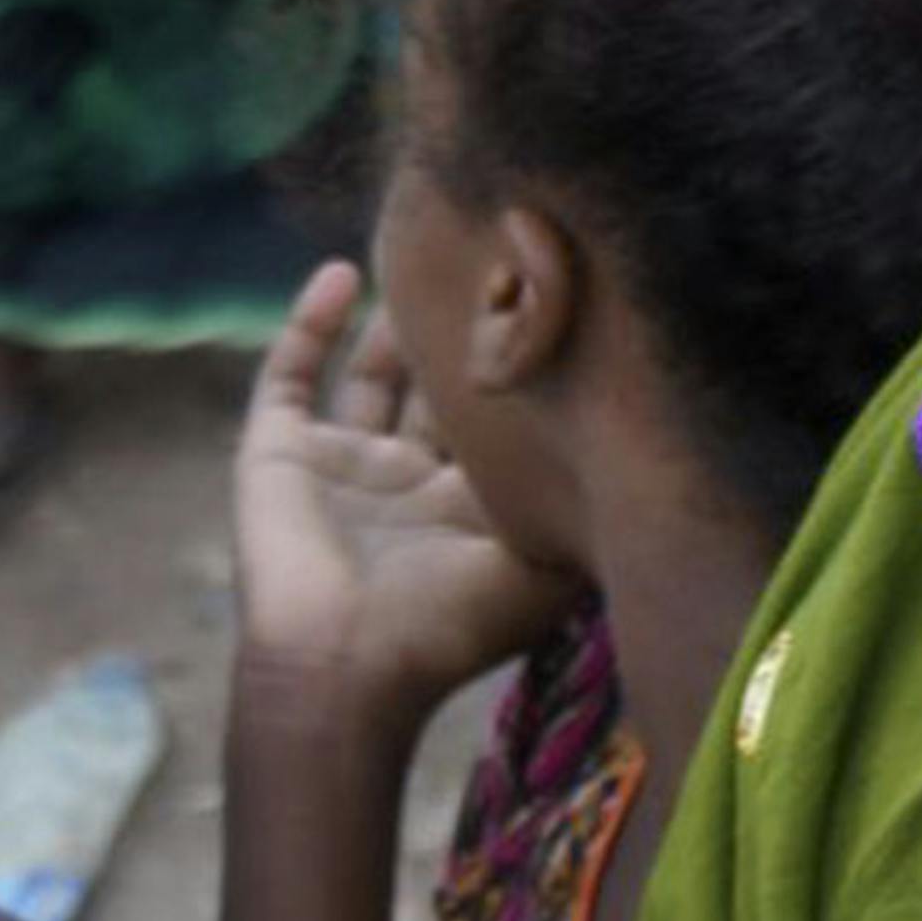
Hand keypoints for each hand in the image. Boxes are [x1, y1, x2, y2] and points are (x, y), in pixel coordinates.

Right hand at [227, 260, 573, 734]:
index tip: (554, 301)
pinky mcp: (279, 453)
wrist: (342, 667)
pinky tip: (340, 272)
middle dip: (464, 335)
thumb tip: (642, 449)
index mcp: (472, 511)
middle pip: (441, 390)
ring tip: (425, 254)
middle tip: (495, 260)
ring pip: (370, 374)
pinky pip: (288, 375)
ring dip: (394, 321)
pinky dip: (308, 323)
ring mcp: (342, 467)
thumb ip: (586, 510)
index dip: (525, 368)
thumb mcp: (546, 573)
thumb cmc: (448, 627)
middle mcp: (410, 484)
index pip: (505, 422)